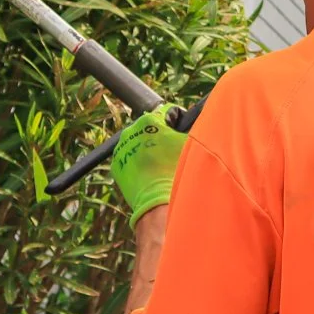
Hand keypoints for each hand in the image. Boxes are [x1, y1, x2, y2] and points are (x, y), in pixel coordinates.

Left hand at [112, 105, 187, 224]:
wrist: (158, 201)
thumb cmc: (176, 170)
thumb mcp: (190, 142)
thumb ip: (192, 127)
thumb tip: (197, 122)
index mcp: (149, 119)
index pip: (169, 112)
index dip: (180, 122)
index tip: (184, 132)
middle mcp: (131, 130)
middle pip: (152, 127)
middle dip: (163, 136)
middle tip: (173, 151)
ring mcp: (121, 149)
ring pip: (140, 143)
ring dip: (150, 149)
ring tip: (162, 165)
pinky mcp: (116, 166)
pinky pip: (131, 159)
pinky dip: (140, 163)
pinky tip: (152, 173)